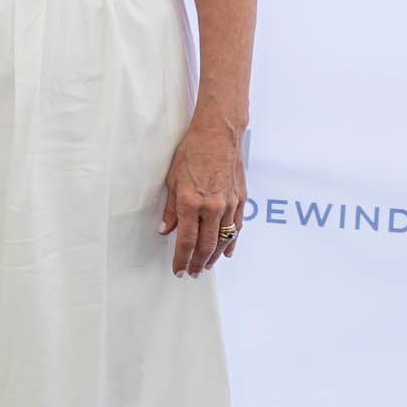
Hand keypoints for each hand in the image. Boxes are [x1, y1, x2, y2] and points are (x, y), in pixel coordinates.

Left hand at [160, 119, 245, 275]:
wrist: (218, 133)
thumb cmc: (192, 151)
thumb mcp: (172, 179)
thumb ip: (170, 209)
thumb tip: (165, 230)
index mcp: (190, 203)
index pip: (186, 241)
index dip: (181, 260)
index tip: (178, 270)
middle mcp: (211, 207)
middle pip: (206, 246)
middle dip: (197, 263)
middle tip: (191, 273)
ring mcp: (229, 204)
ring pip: (223, 240)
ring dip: (213, 257)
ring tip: (205, 266)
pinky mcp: (240, 199)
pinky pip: (237, 227)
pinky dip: (231, 242)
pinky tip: (226, 252)